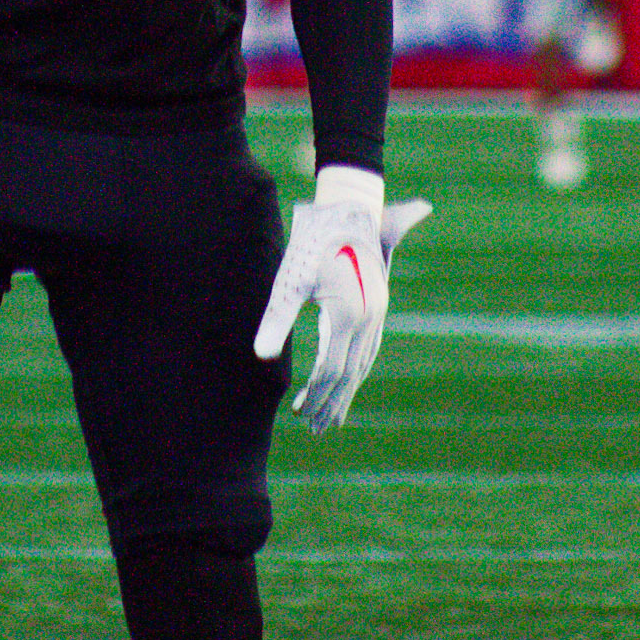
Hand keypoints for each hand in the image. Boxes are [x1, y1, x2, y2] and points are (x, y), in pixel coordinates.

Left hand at [253, 195, 430, 432]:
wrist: (350, 210)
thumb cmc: (312, 243)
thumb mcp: (290, 281)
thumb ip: (276, 320)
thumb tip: (260, 357)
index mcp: (347, 315)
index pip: (332, 370)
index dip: (316, 396)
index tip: (300, 414)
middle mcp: (369, 320)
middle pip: (350, 374)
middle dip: (333, 403)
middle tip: (316, 429)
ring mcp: (378, 315)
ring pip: (363, 364)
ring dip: (347, 392)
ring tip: (332, 418)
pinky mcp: (379, 307)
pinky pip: (369, 350)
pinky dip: (357, 371)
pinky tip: (347, 381)